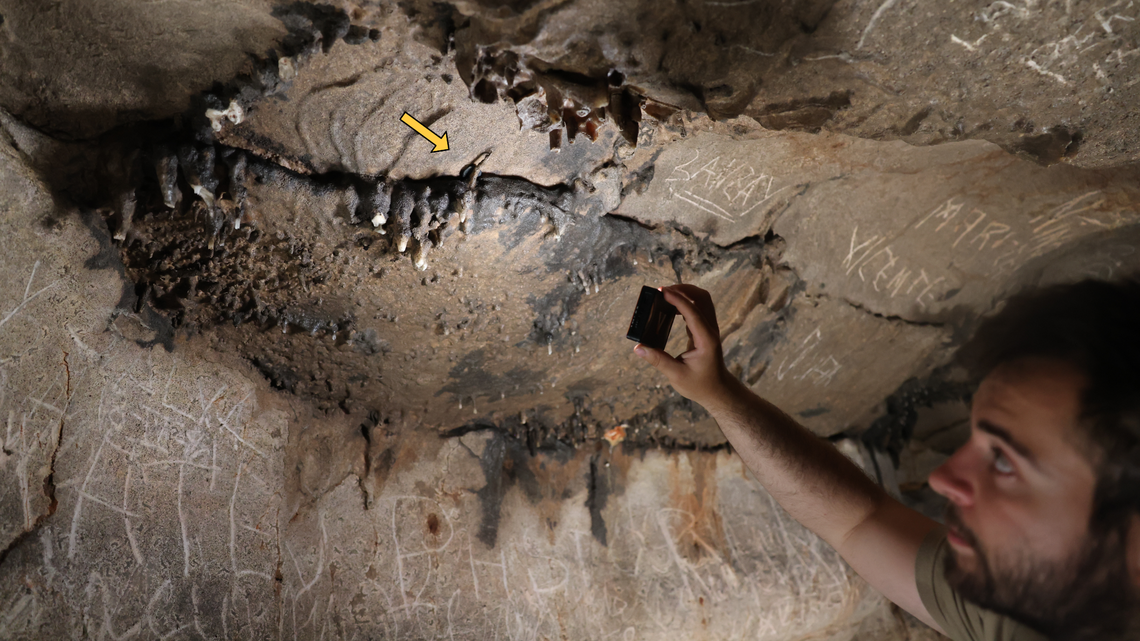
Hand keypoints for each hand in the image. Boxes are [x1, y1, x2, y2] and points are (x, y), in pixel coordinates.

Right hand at [633, 284, 738, 408]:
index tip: (662, 291)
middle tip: (662, 290)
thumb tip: (638, 348)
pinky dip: (685, 303)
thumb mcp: (676, 375)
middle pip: (702, 298)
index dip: (677, 299)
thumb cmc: (699, 385)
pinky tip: (670, 307)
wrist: (718, 391)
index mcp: (706, 339)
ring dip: (685, 293)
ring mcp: (710, 329)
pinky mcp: (706, 330)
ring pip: (702, 300)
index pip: (692, 312)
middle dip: (683, 289)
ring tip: (665, 295)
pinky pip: (698, 309)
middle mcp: (711, 330)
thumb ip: (658, 360)